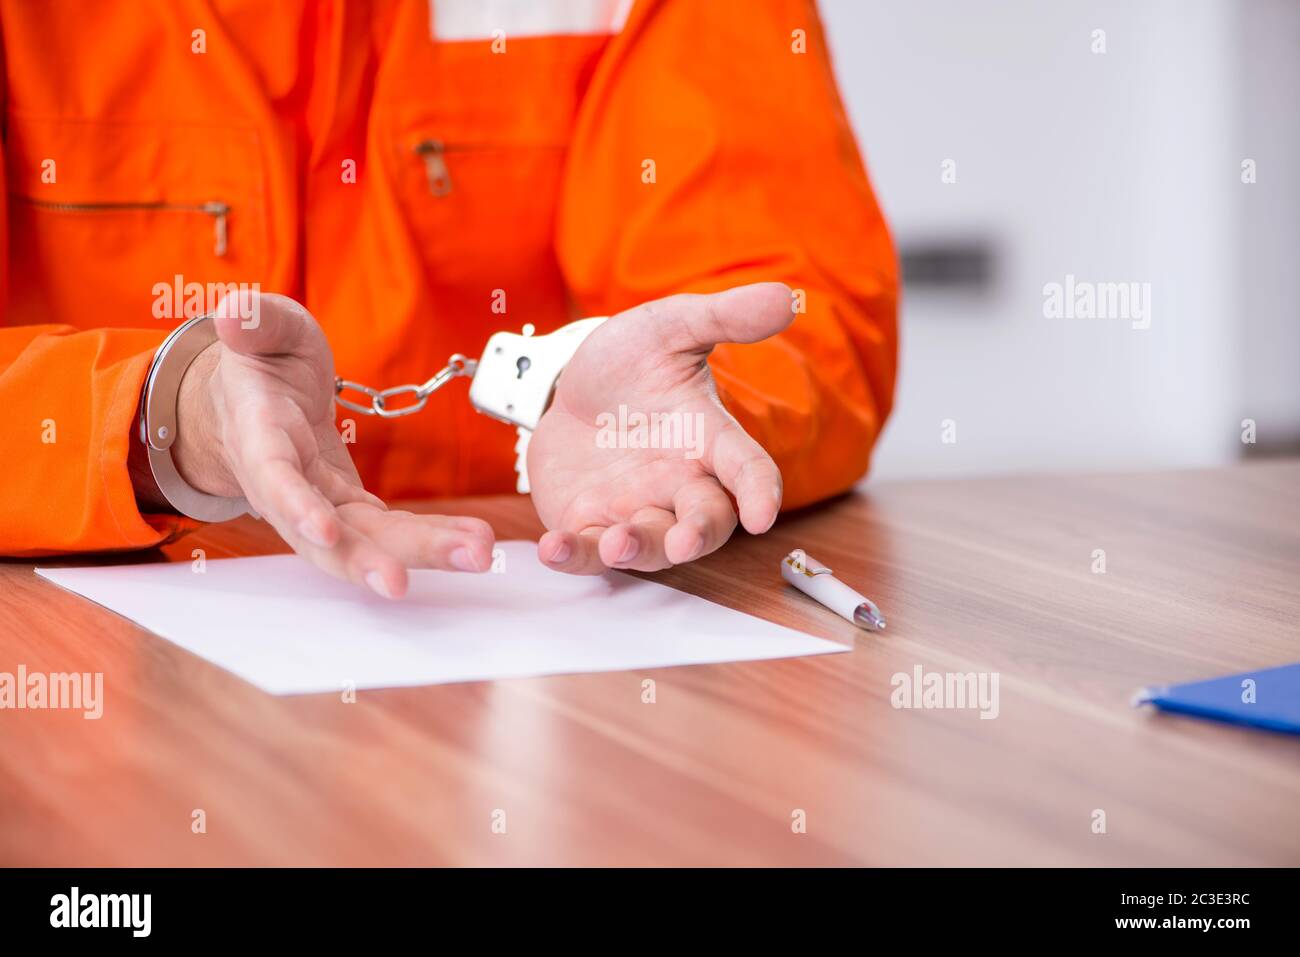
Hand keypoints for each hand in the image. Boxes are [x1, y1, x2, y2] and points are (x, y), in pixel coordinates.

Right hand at [165, 292, 494, 597]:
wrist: (254, 400)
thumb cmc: (262, 361)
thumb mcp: (263, 330)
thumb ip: (255, 321)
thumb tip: (233, 312)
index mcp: (259, 435)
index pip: (273, 477)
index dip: (296, 505)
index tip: (325, 530)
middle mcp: (286, 485)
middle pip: (322, 533)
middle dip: (363, 559)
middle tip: (403, 582)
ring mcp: (320, 503)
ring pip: (364, 541)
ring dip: (417, 554)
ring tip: (475, 556)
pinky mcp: (350, 508)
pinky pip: (390, 531)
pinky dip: (430, 539)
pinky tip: (474, 542)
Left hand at [528, 283, 791, 573]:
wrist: (568, 385)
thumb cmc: (632, 363)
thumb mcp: (671, 328)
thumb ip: (724, 317)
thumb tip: (786, 297)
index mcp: (708, 439)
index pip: (747, 469)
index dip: (759, 493)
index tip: (763, 515)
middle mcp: (679, 483)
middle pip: (704, 522)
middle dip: (697, 535)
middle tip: (684, 542)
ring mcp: (635, 509)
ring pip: (649, 545)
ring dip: (636, 550)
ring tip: (617, 544)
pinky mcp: (588, 524)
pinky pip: (586, 550)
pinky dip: (573, 557)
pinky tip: (553, 550)